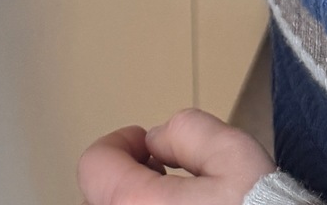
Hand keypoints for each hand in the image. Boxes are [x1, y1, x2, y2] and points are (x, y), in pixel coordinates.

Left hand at [79, 111, 274, 204]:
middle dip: (127, 177)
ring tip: (174, 203)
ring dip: (135, 203)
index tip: (145, 144)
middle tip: (162, 174)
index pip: (95, 164)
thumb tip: (158, 139)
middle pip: (100, 197)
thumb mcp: (232, 153)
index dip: (122, 142)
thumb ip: (186, 130)